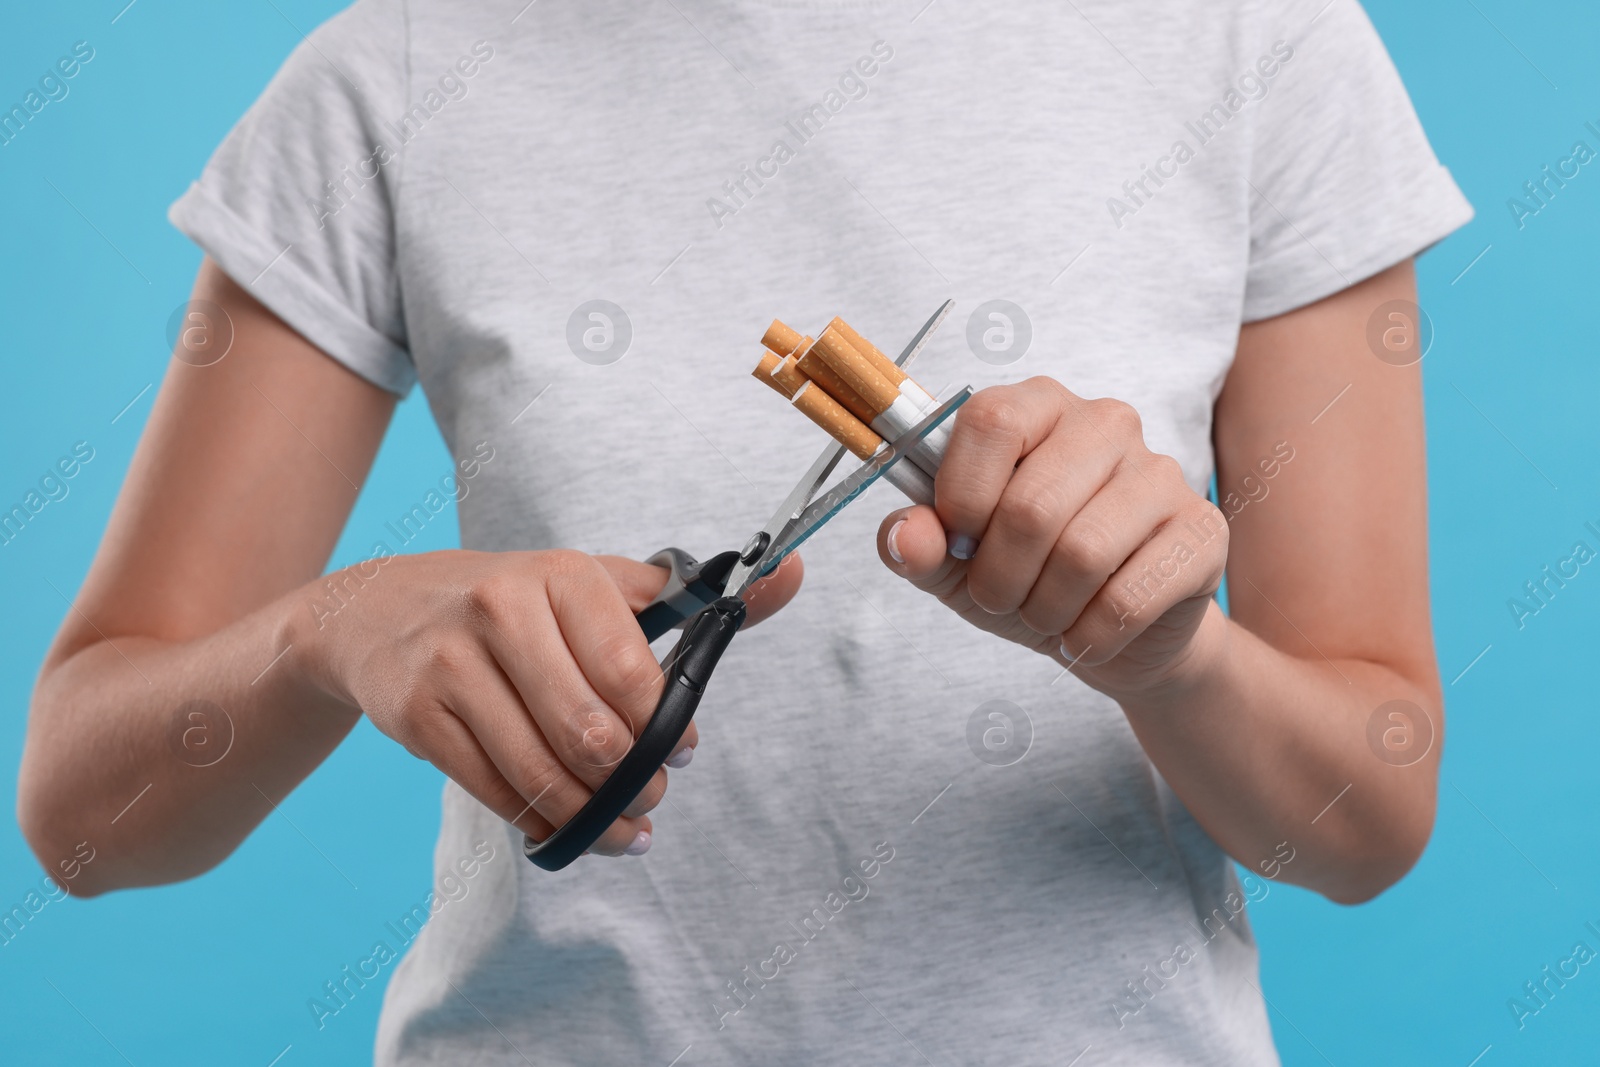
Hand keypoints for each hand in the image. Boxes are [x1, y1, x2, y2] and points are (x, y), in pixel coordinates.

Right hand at [290, 549, 801, 855]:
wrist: (379, 609)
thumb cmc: (513, 602)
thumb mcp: (593, 583)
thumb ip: (692, 596)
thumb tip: (792, 575)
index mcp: (562, 574)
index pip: (631, 672)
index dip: (665, 726)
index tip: (682, 750)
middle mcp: (502, 611)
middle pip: (591, 733)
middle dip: (635, 782)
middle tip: (652, 795)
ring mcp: (454, 666)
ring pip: (545, 772)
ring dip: (595, 817)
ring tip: (622, 828)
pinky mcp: (420, 719)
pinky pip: (498, 793)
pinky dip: (542, 822)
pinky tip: (565, 827)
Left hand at [876, 378, 1226, 694]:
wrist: (1115, 635)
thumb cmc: (1029, 577)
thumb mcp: (955, 563)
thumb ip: (918, 543)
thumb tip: (905, 536)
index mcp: (1039, 406)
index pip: (990, 420)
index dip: (961, 495)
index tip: (958, 541)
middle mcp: (1106, 422)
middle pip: (1031, 504)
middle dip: (997, 577)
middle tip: (1000, 599)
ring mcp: (1161, 472)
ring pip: (1080, 554)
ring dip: (1044, 610)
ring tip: (1043, 616)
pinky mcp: (1202, 531)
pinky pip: (1128, 597)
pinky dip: (1089, 635)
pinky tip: (1085, 635)